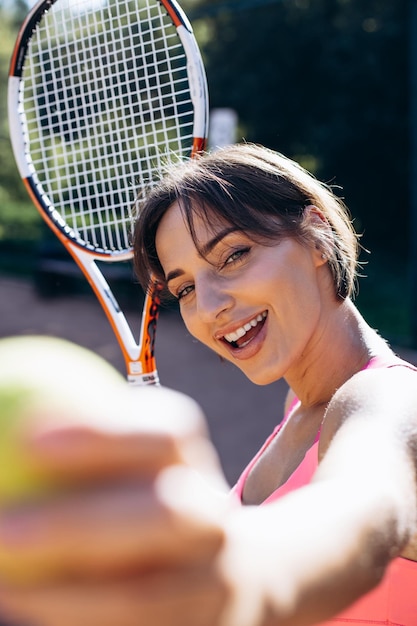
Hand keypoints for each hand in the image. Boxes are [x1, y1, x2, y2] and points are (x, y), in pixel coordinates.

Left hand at [0, 385, 232, 625]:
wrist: (232, 573)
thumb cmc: (146, 498)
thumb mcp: (128, 462)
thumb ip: (74, 437)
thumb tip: (1, 386)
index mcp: (193, 458)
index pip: (168, 433)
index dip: (106, 434)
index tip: (27, 435)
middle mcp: (211, 516)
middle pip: (166, 512)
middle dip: (81, 523)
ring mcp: (211, 582)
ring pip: (145, 596)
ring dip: (66, 596)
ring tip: (0, 582)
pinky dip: (71, 622)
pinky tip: (20, 600)